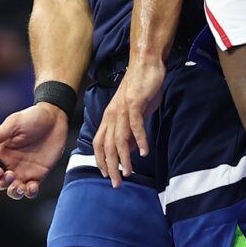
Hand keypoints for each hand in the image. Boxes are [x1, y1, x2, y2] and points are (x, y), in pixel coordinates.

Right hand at [0, 103, 69, 199]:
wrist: (55, 118)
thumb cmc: (32, 117)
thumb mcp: (14, 123)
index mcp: (2, 153)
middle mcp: (10, 165)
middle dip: (2, 185)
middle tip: (11, 176)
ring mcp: (24, 171)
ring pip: (14, 191)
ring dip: (14, 193)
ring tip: (20, 187)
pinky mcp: (39, 174)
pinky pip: (31, 190)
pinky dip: (30, 192)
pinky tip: (32, 187)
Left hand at [93, 60, 165, 187]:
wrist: (146, 63)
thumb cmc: (141, 88)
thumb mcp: (134, 113)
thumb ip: (130, 131)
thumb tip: (129, 151)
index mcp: (109, 117)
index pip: (98, 143)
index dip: (101, 160)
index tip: (107, 175)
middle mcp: (112, 114)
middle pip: (106, 146)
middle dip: (111, 167)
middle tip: (117, 183)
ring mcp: (122, 109)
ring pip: (119, 139)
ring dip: (123, 158)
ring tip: (129, 172)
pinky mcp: (135, 103)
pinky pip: (135, 125)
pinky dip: (139, 140)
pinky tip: (144, 152)